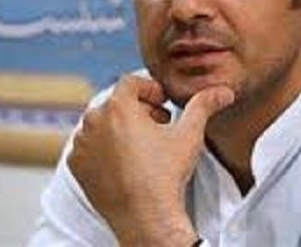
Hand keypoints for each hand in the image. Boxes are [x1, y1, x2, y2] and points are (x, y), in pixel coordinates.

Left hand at [68, 75, 233, 246]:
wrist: (145, 218)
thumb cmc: (166, 175)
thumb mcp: (189, 134)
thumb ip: (203, 106)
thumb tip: (223, 91)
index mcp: (118, 107)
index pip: (131, 82)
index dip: (151, 89)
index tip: (163, 104)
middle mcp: (93, 121)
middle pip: (116, 102)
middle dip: (138, 110)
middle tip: (158, 126)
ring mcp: (82, 145)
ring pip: (101, 124)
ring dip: (120, 128)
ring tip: (142, 146)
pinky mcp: (76, 166)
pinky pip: (89, 146)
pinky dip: (104, 148)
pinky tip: (125, 162)